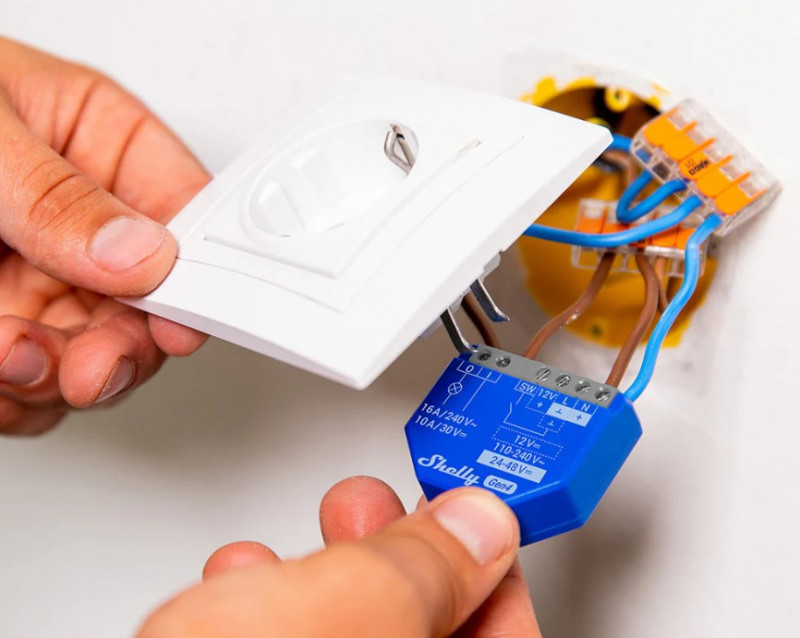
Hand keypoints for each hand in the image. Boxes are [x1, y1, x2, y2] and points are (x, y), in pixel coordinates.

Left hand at [0, 38, 209, 433]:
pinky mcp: (4, 325)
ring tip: (8, 356)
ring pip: (91, 359)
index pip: (185, 215)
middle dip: (116, 348)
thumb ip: (58, 197)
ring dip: (54, 377)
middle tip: (88, 368)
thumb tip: (140, 254)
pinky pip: (32, 384)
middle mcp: (83, 222)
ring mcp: (43, 280)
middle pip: (145, 307)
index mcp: (101, 146)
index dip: (196, 276)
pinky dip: (13, 394)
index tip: (177, 321)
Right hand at [138, 477, 541, 636]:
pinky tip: (244, 582)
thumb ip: (417, 572)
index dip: (493, 569)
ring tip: (315, 534)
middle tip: (382, 511)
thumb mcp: (335, 622)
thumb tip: (478, 526)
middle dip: (403, 559)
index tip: (465, 513)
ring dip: (336, 578)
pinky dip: (274, 614)